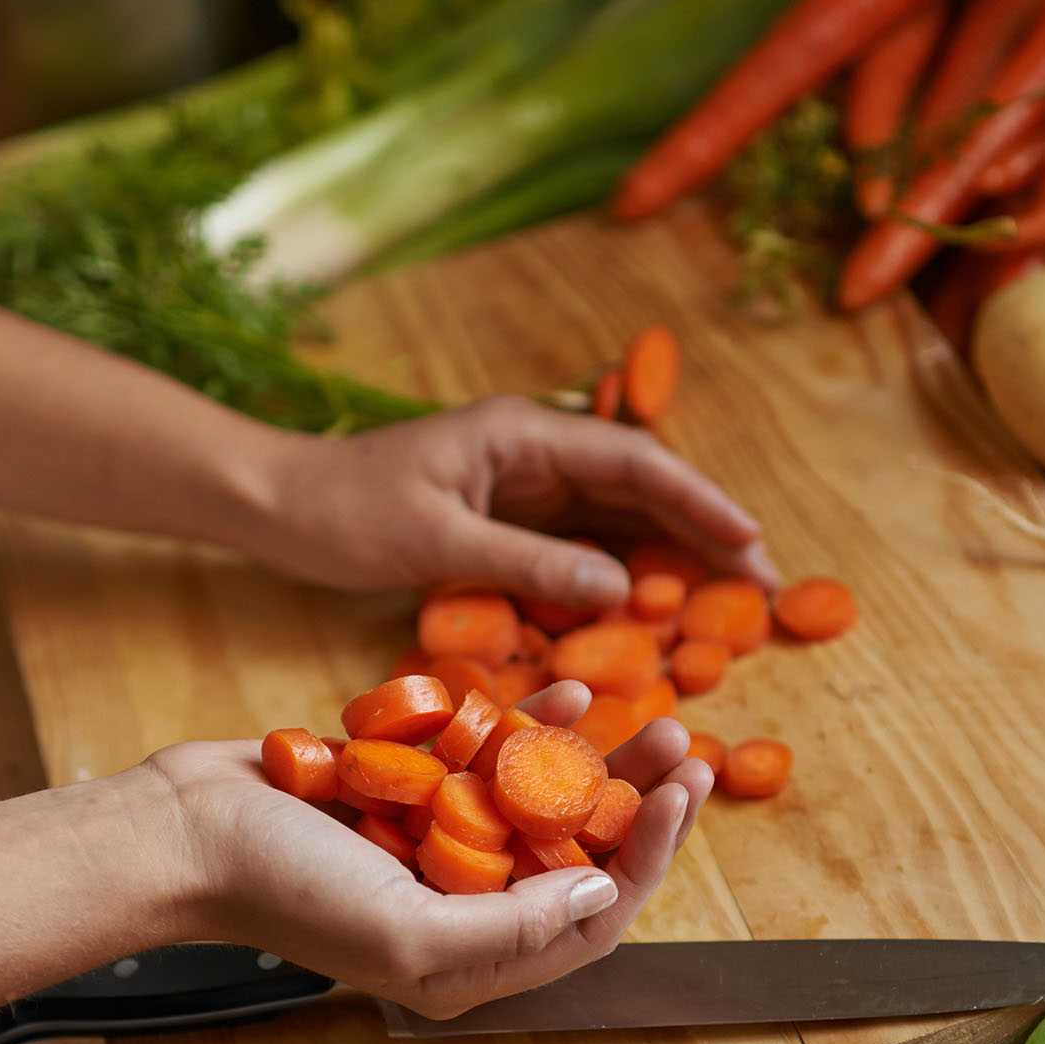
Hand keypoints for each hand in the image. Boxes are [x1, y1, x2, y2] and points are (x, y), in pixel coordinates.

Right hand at [153, 683, 712, 1017]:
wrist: (184, 829)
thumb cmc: (283, 891)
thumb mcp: (408, 933)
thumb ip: (513, 929)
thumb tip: (603, 894)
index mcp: (471, 962)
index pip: (590, 920)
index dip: (647, 861)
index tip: (681, 797)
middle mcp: (464, 907)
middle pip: (581, 857)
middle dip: (638, 805)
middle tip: (686, 748)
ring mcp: (438, 842)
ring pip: (546, 800)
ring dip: (599, 760)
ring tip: (648, 714)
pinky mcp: (411, 785)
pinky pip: (489, 754)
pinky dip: (529, 725)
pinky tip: (566, 693)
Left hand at [254, 397, 776, 611]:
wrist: (277, 505)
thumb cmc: (343, 512)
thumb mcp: (436, 541)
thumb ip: (530, 560)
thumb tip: (621, 588)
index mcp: (525, 434)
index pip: (636, 464)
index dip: (701, 504)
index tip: (752, 545)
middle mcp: (536, 452)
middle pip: (643, 489)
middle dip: (707, 532)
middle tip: (768, 585)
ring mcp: (524, 485)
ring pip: (621, 518)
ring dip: (675, 556)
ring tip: (732, 600)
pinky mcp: (508, 519)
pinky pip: (582, 545)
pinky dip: (623, 574)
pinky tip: (655, 609)